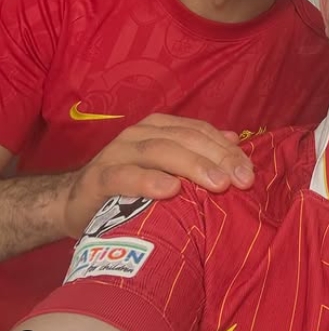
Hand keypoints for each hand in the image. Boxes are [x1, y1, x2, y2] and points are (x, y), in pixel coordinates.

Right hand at [62, 115, 254, 237]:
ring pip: (160, 151)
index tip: (250, 173)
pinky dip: (149, 181)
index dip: (228, 150)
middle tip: (241, 180)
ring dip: (192, 166)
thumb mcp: (169, 167)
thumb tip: (236, 140)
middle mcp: (140, 134)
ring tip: (217, 183)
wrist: (76, 203)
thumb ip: (199, 151)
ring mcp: (118, 152)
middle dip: (218, 158)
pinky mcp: (99, 177)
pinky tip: (171, 190)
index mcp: (161, 128)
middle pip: (186, 139)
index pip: (202, 132)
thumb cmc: (132, 186)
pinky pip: (125, 176)